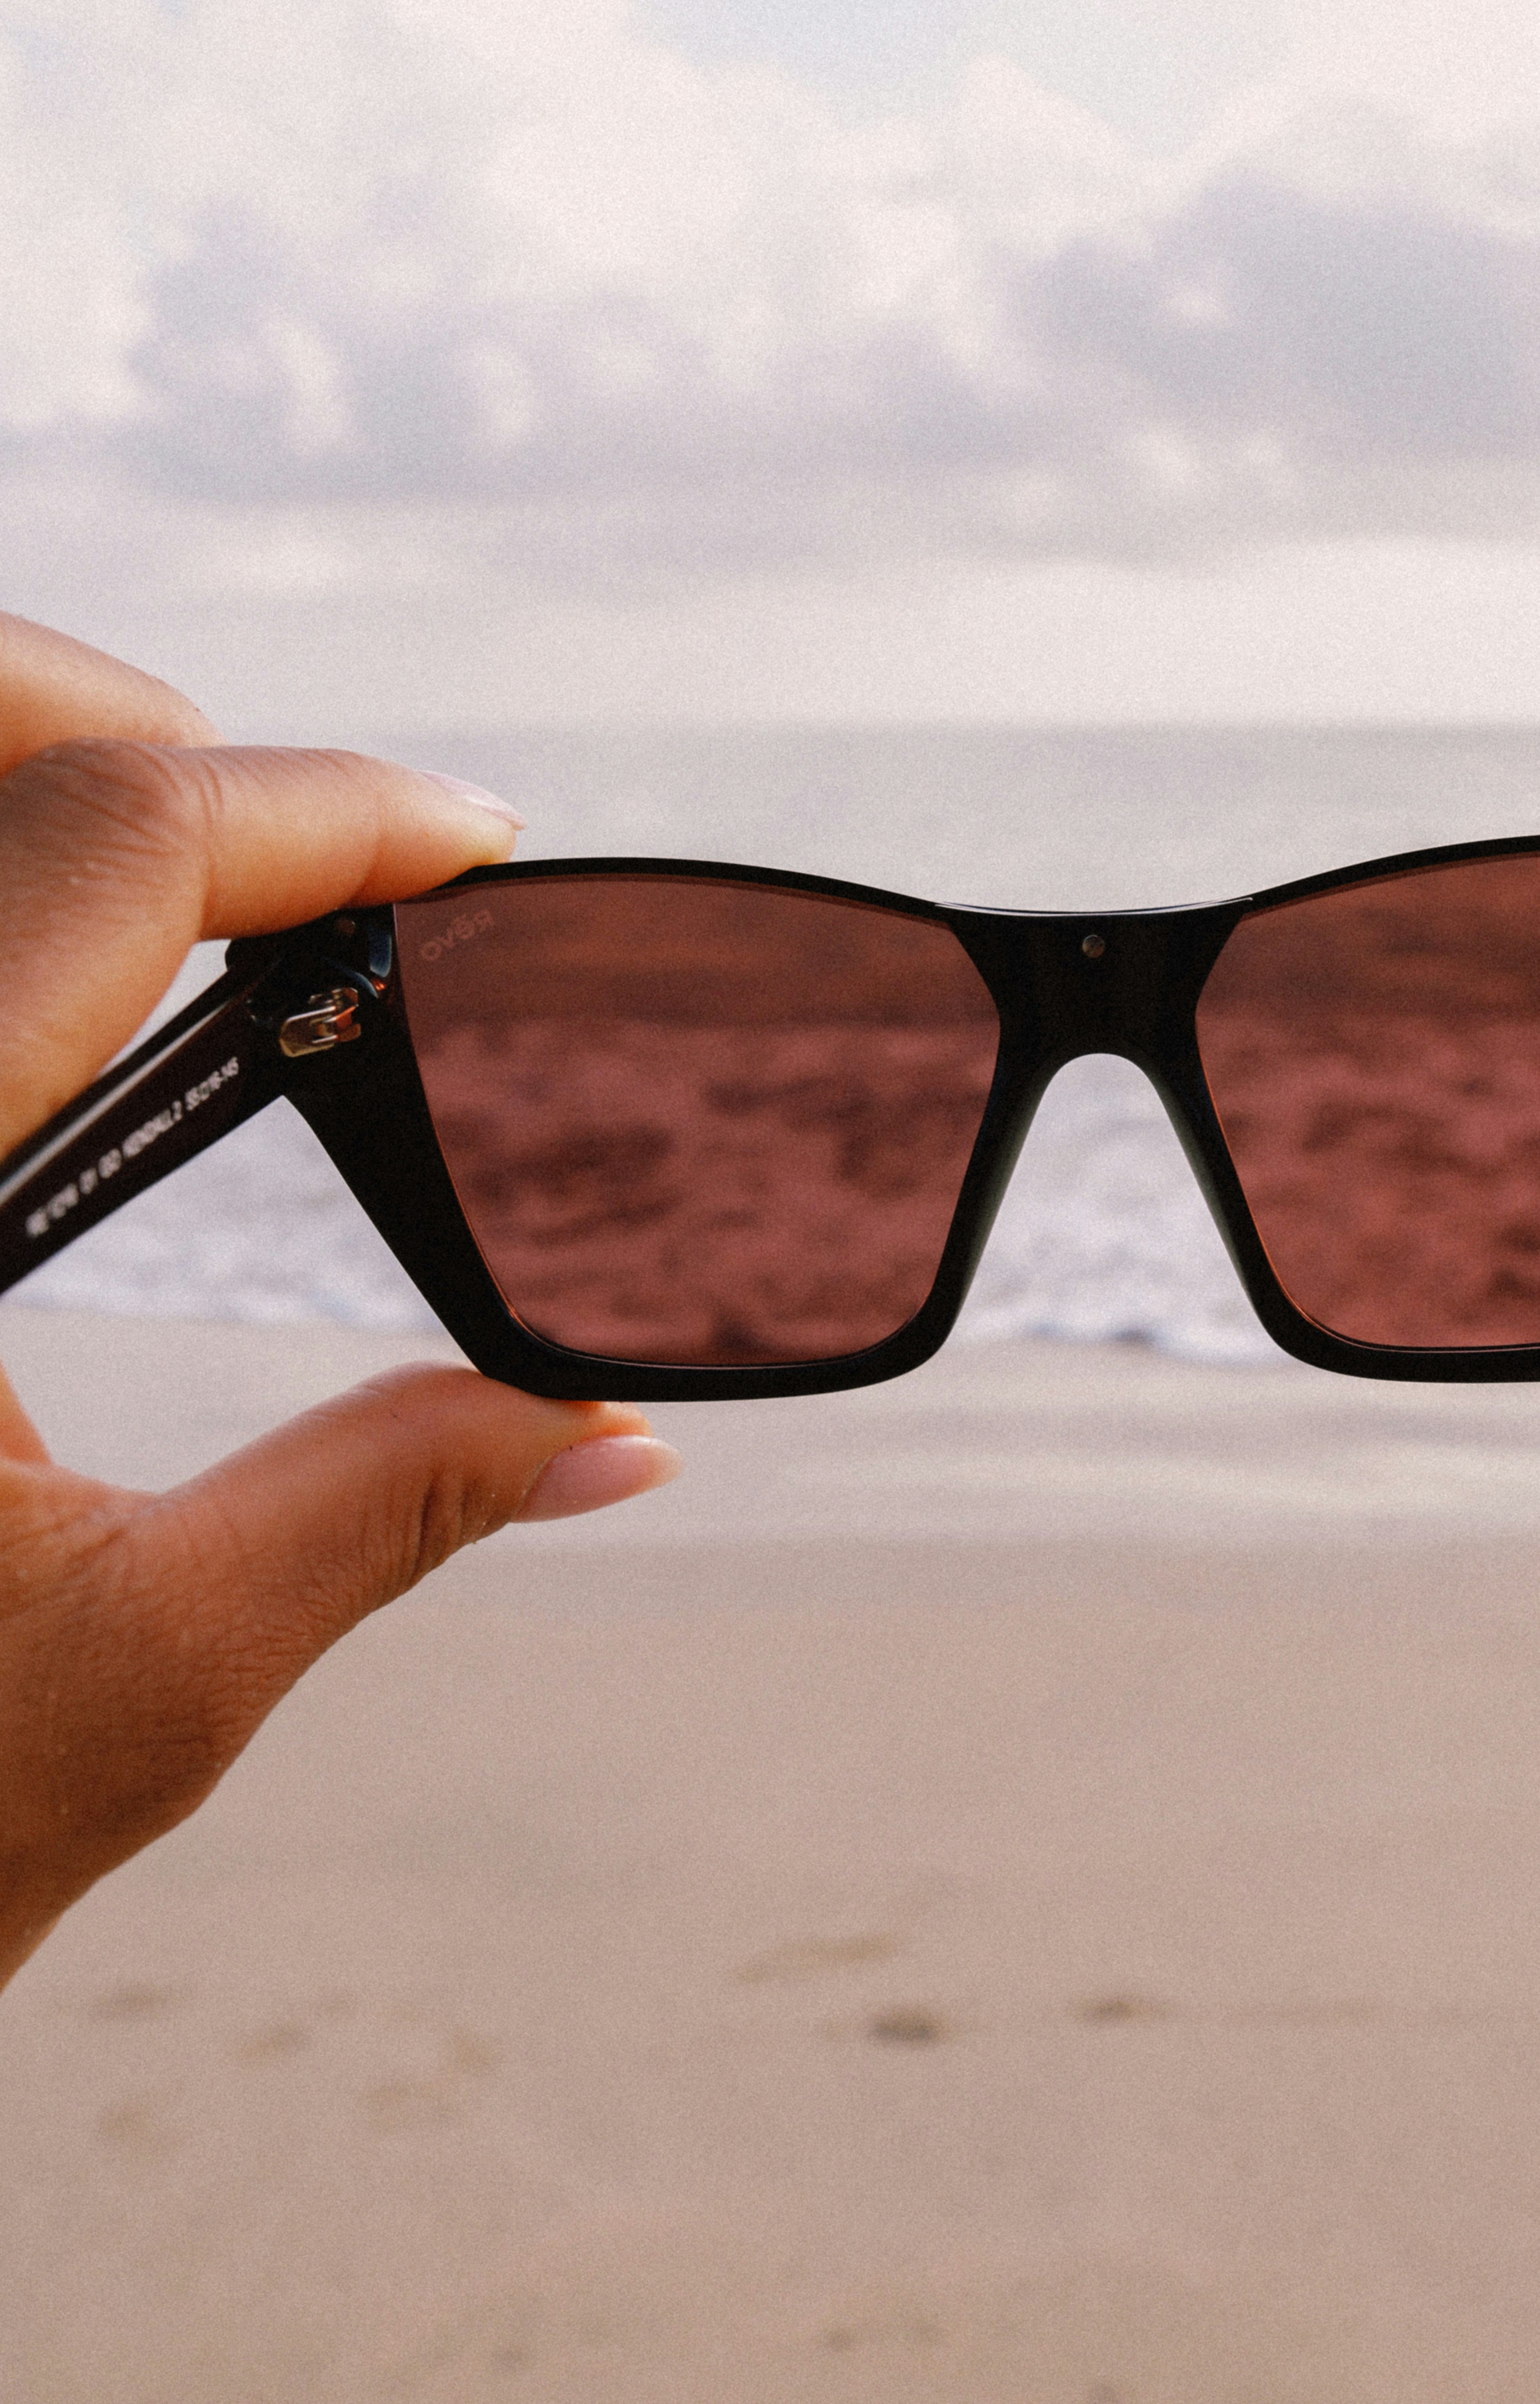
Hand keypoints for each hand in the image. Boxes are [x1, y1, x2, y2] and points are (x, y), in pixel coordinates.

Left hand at [0, 613, 679, 1991]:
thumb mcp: (142, 1678)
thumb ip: (385, 1506)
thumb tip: (618, 1441)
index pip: (111, 849)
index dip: (327, 812)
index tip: (473, 839)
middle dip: (133, 725)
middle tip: (313, 855)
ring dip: (39, 794)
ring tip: (192, 896)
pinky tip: (60, 1009)